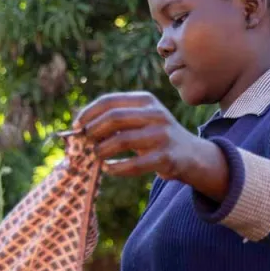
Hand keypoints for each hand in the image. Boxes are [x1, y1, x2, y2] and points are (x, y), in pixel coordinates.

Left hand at [76, 92, 228, 199]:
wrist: (192, 155)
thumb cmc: (158, 138)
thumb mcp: (143, 120)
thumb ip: (118, 119)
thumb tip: (80, 126)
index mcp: (146, 101)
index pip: (109, 101)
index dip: (88, 113)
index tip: (76, 126)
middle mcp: (156, 114)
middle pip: (114, 118)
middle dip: (93, 131)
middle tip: (85, 143)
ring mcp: (163, 136)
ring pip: (122, 140)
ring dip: (102, 150)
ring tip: (97, 156)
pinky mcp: (166, 158)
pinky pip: (134, 164)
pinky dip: (116, 168)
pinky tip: (109, 169)